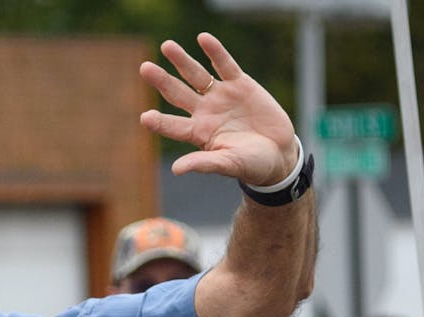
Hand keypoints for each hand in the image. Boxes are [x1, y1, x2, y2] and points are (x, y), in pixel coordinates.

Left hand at [138, 32, 297, 185]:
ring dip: (182, 61)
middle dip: (162, 81)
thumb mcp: (228, 164)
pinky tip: (203, 39)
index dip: (160, 121)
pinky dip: (215, 52)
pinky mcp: (240, 84)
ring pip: (196, 75)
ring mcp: (220, 96)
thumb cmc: (251, 165)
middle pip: (177, 93)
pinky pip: (225, 65)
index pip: (173, 125)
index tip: (145, 117)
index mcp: (198, 133)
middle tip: (145, 68)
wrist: (279, 154)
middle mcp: (204, 111)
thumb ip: (204, 163)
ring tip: (167, 46)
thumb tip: (176, 170)